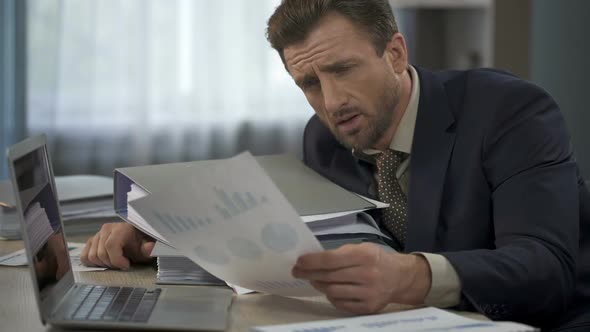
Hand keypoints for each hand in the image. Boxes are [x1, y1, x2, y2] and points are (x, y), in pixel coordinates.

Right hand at [80, 222, 154, 269]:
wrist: (136, 240)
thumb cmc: (141, 244)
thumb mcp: (147, 247)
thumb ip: (148, 248)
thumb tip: (149, 248)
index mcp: (121, 228)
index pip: (111, 246)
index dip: (116, 260)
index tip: (126, 266)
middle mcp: (107, 229)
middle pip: (100, 253)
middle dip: (111, 264)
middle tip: (122, 265)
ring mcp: (97, 235)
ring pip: (91, 256)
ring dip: (103, 264)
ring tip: (114, 263)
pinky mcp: (91, 241)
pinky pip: (84, 256)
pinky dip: (92, 263)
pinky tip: (104, 263)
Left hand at [292, 243, 430, 313]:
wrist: (400, 277)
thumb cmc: (376, 259)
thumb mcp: (362, 248)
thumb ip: (340, 254)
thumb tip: (313, 260)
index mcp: (364, 256)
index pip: (331, 260)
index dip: (312, 261)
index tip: (299, 262)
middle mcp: (367, 275)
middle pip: (329, 277)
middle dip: (310, 273)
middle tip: (298, 271)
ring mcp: (368, 293)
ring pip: (332, 291)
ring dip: (319, 285)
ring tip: (314, 280)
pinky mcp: (368, 307)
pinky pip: (341, 304)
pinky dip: (332, 297)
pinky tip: (330, 290)